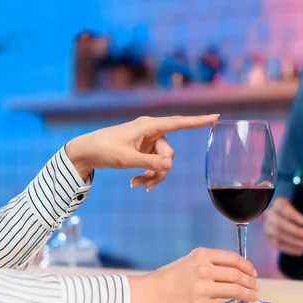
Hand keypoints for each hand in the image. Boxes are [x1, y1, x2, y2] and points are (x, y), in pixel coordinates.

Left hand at [65, 114, 218, 190]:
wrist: (86, 152)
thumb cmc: (105, 149)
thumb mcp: (127, 159)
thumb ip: (150, 163)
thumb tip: (169, 166)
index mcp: (149, 126)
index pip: (178, 123)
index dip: (198, 121)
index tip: (216, 116)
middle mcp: (151, 132)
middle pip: (169, 153)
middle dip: (160, 170)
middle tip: (147, 184)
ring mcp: (147, 141)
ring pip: (162, 162)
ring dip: (152, 176)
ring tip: (137, 185)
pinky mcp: (142, 150)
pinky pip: (153, 164)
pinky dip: (147, 175)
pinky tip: (135, 184)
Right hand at [128, 248, 259, 302]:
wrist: (147, 294)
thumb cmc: (166, 278)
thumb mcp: (188, 262)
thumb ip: (208, 263)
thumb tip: (234, 272)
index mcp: (201, 255)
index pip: (233, 258)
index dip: (247, 266)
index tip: (252, 272)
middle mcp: (204, 269)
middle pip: (237, 275)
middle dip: (250, 282)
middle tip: (255, 287)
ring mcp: (202, 288)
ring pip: (236, 291)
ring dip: (249, 296)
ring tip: (253, 298)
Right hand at [263, 197, 302, 255]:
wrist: (282, 216)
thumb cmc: (298, 210)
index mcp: (280, 203)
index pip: (282, 207)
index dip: (292, 214)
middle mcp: (270, 214)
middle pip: (280, 223)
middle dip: (296, 232)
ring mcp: (267, 227)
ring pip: (278, 235)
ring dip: (294, 242)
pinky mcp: (268, 237)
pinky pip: (276, 245)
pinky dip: (289, 249)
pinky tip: (300, 251)